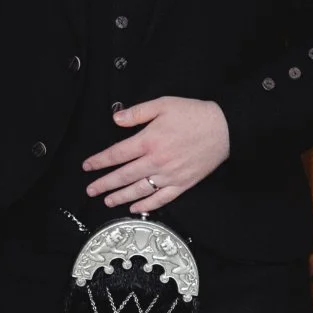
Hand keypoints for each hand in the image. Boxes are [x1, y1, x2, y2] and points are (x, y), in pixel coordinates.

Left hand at [83, 96, 229, 214]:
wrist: (224, 128)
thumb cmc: (193, 114)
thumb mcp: (163, 104)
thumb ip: (137, 112)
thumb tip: (116, 119)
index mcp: (149, 141)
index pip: (117, 154)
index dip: (100, 161)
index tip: (87, 166)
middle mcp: (156, 161)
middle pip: (124, 176)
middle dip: (104, 184)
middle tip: (90, 190)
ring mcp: (169, 175)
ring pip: (139, 190)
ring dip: (120, 197)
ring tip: (107, 201)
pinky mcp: (182, 184)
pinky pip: (161, 199)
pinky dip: (146, 205)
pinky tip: (135, 208)